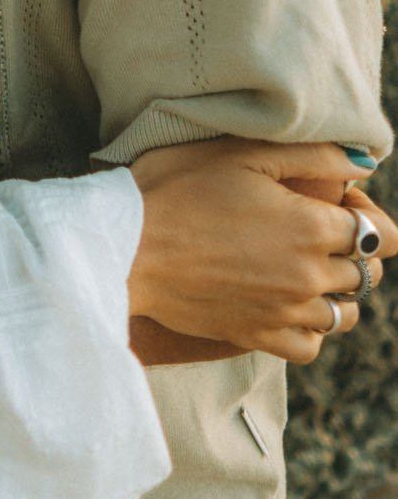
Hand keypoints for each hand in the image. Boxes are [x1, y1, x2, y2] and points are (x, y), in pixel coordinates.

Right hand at [126, 138, 394, 364]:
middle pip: (365, 274)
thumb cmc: (177, 188)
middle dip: (353, 253)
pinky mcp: (256, 336)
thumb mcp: (241, 152)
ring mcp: (284, 311)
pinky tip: (290, 308)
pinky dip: (311, 331)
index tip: (342, 205)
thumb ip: (313, 154)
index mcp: (313, 226)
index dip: (368, 217)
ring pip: (344, 315)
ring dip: (337, 293)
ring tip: (308, 272)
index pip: (380, 235)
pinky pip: (310, 347)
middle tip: (317, 232)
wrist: (125, 246)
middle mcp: (309, 274)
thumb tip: (364, 164)